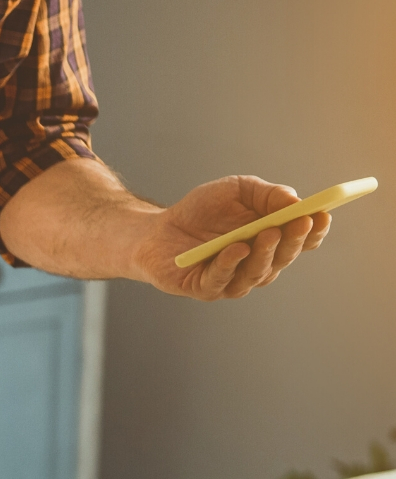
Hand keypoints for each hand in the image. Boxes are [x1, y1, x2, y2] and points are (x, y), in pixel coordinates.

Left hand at [132, 175, 331, 299]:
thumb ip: (267, 194)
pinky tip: (236, 249)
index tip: (323, 214)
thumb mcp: (237, 190)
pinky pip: (221, 280)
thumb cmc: (201, 211)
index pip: (302, 241)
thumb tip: (295, 201)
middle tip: (300, 223)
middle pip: (283, 258)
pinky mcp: (203, 288)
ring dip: (264, 253)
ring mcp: (231, 280)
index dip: (314, 231)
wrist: (155, 229)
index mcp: (271, 242)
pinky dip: (230, 265)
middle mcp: (256, 265)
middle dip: (293, 240)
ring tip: (267, 233)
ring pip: (256, 273)